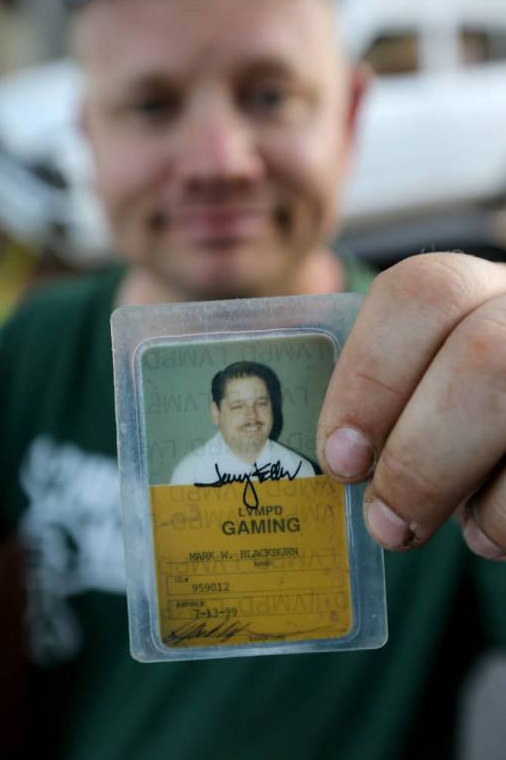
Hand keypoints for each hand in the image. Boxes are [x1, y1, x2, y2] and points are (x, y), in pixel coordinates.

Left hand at [316, 253, 505, 559]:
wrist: (504, 436)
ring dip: (466, 495)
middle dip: (419, 456)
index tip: (341, 457)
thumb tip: (333, 458)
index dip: (370, 377)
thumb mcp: (419, 389)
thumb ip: (386, 402)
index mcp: (473, 291)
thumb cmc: (454, 420)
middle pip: (482, 358)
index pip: (420, 293)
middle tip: (384, 519)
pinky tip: (489, 531)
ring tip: (431, 529)